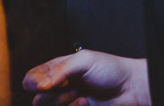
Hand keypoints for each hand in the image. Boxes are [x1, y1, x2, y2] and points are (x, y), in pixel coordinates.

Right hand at [23, 51, 149, 105]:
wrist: (130, 88)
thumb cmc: (110, 68)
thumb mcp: (84, 61)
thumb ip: (59, 70)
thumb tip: (39, 83)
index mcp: (58, 68)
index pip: (33, 77)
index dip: (33, 83)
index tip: (43, 85)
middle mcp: (60, 85)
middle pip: (38, 97)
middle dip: (50, 95)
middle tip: (68, 87)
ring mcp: (68, 100)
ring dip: (62, 103)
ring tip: (78, 95)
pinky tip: (85, 102)